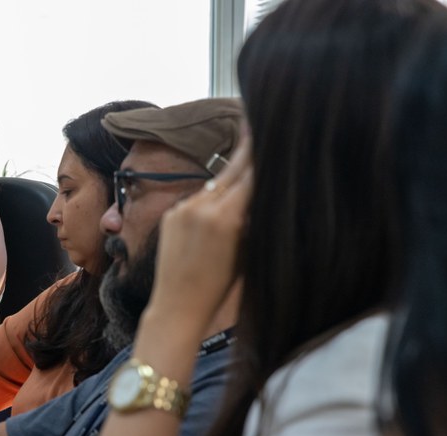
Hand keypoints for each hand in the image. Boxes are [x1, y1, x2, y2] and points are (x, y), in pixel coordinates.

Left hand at [148, 136, 252, 341]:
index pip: (252, 176)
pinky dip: (212, 197)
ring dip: (232, 173)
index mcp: (227, 218)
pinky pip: (198, 198)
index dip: (265, 154)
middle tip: (260, 120)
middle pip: (233, 169)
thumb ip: (252, 218)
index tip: (275, 134)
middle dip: (248, 147)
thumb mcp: (246, 252)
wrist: (177, 305)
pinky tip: (222, 198)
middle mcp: (203, 207)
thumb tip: (264, 190)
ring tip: (247, 153)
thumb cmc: (219, 287)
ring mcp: (184, 208)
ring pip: (216, 183)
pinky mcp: (171, 214)